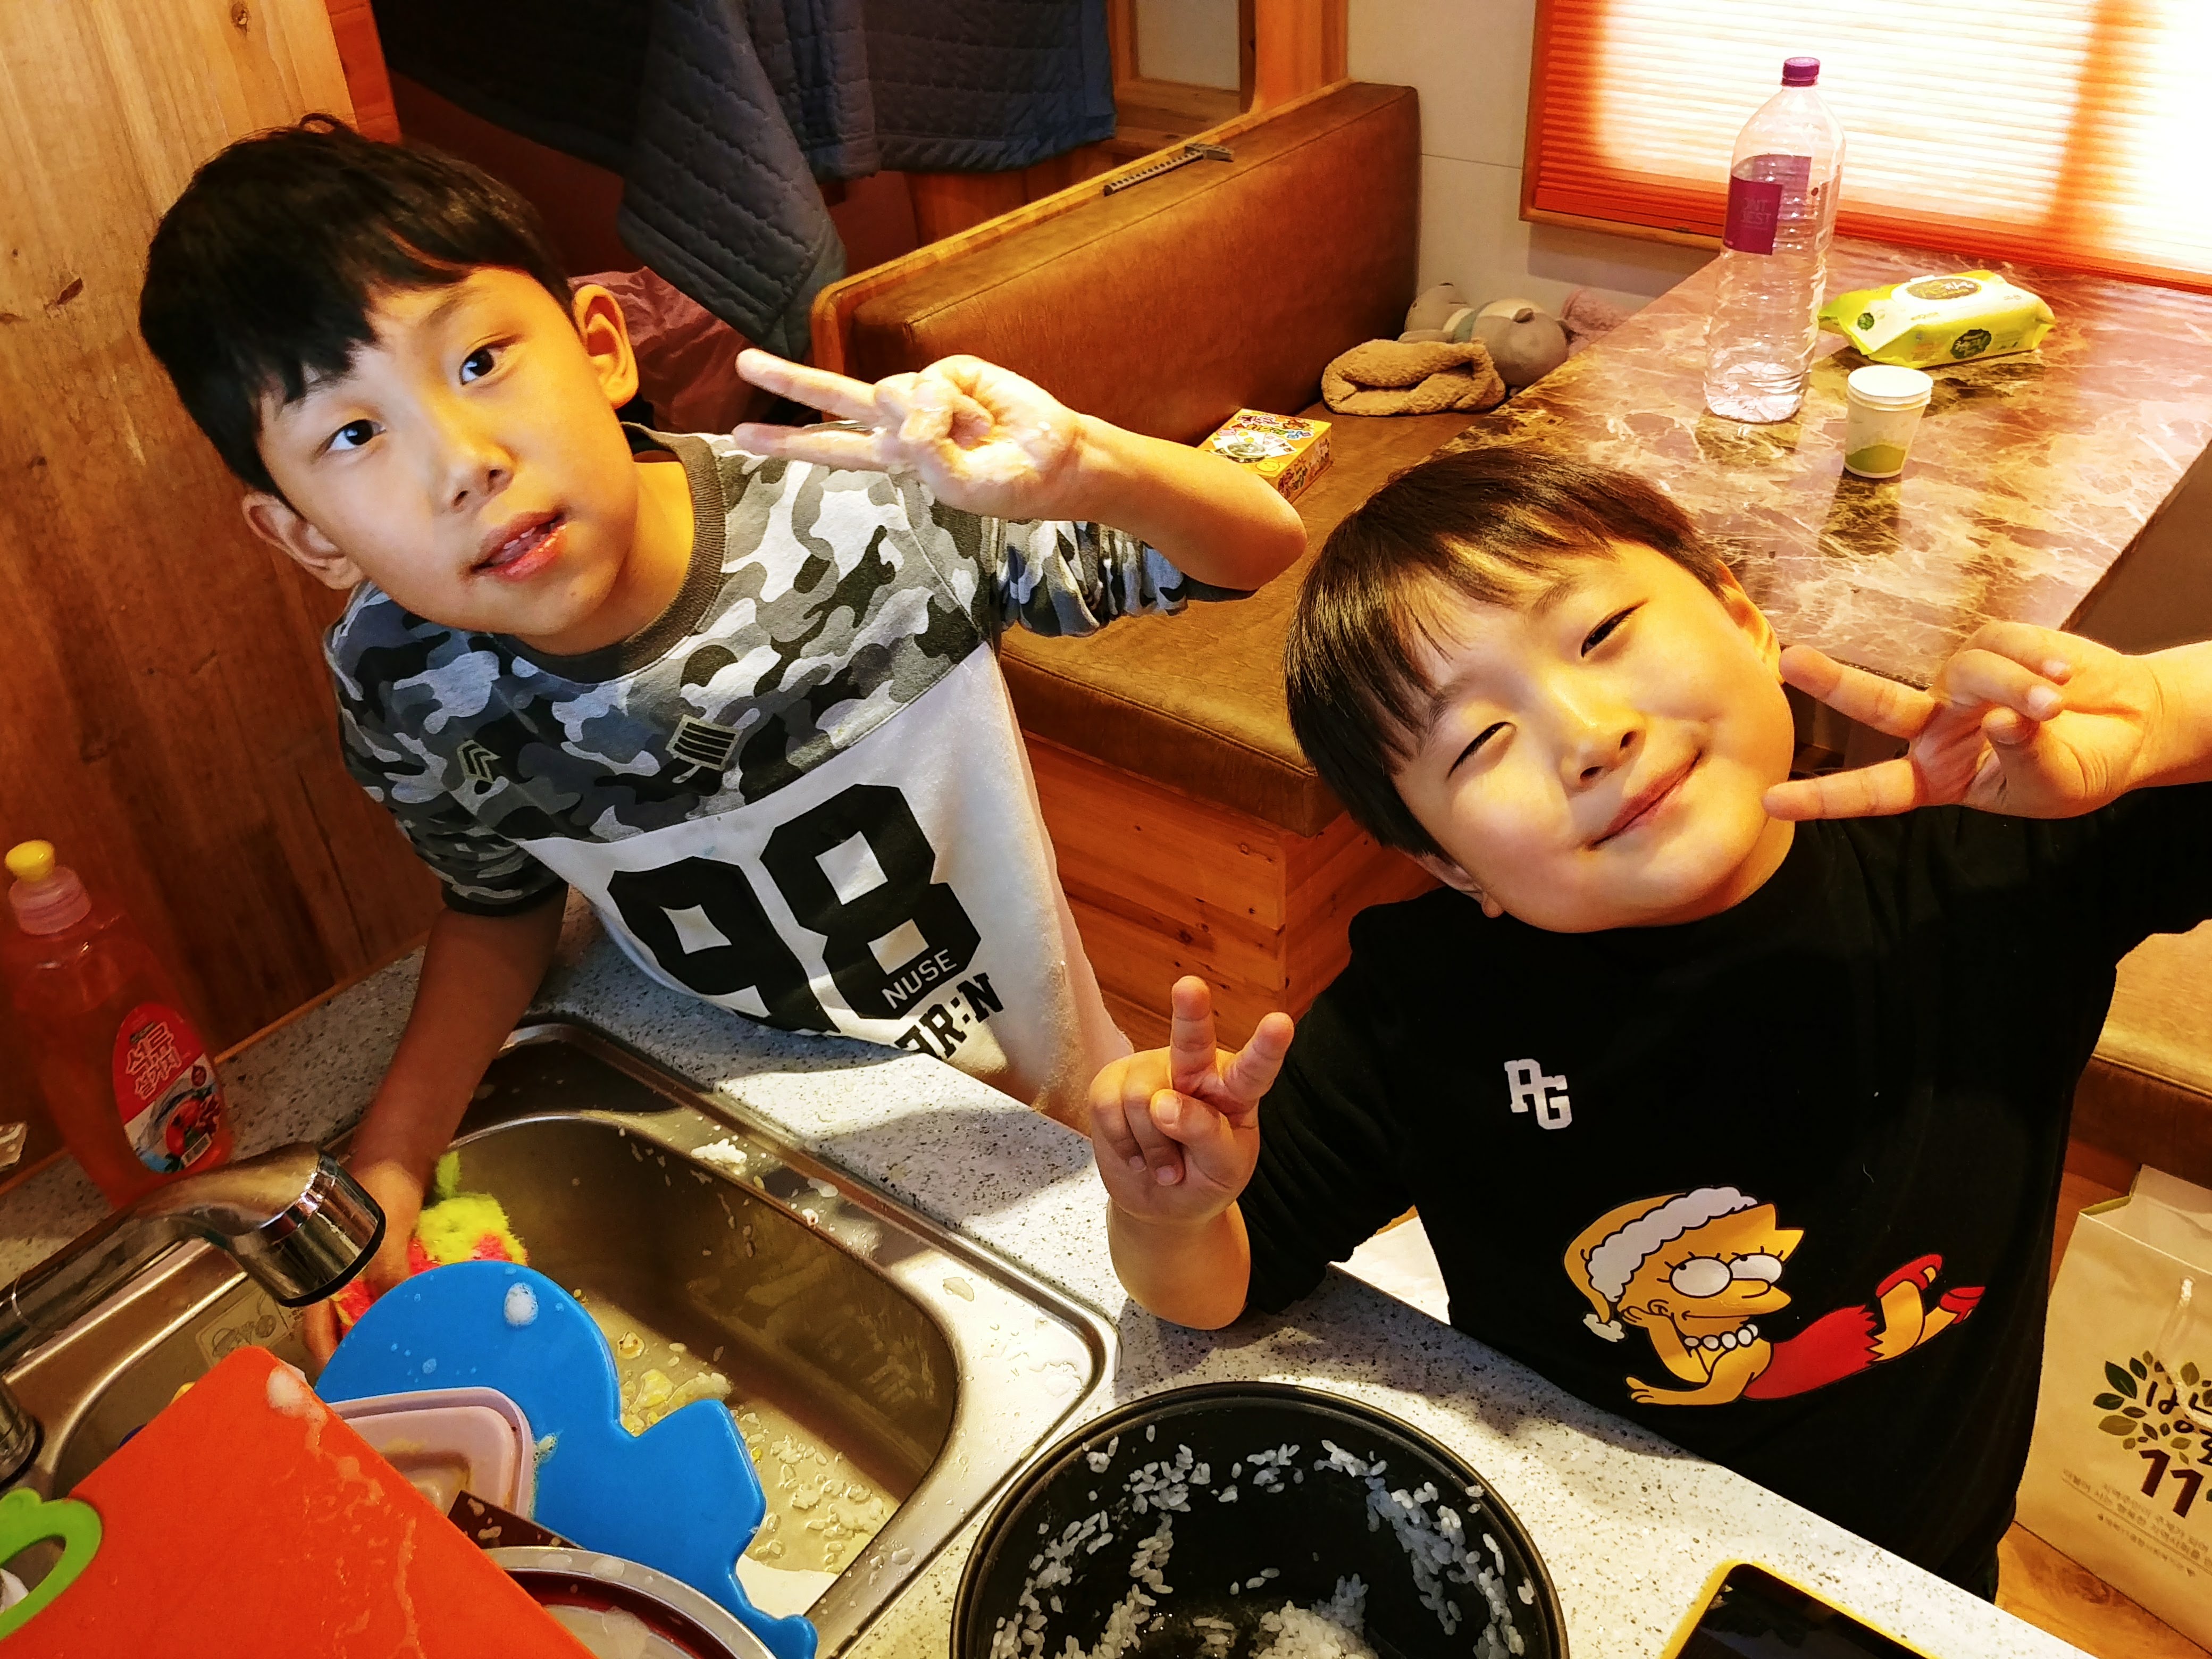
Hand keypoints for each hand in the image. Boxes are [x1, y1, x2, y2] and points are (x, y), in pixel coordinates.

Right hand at [301, 1159, 422, 1366]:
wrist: (400, 1153)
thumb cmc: (384, 1185)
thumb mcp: (389, 1230)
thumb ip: (390, 1271)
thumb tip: (396, 1314)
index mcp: (321, 1273)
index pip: (313, 1329)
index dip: (326, 1358)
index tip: (344, 1385)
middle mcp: (333, 1278)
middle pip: (335, 1329)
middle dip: (354, 1355)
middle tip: (379, 1382)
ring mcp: (356, 1272)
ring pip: (359, 1316)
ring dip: (375, 1335)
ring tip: (397, 1363)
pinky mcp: (378, 1264)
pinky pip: (382, 1297)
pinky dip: (393, 1313)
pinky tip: (413, 1326)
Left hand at [732, 351, 1085, 520]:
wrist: (1056, 461)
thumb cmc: (1007, 484)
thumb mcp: (958, 489)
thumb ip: (924, 453)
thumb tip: (907, 407)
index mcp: (894, 457)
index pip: (831, 447)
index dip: (787, 441)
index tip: (740, 438)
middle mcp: (899, 423)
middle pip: (834, 398)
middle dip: (790, 381)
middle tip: (745, 363)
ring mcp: (923, 394)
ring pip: (892, 394)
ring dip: (935, 423)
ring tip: (974, 440)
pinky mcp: (950, 371)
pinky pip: (932, 386)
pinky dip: (958, 408)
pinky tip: (983, 420)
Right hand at [1087, 977, 1292, 1227]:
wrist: (1160, 1200)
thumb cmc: (1204, 1179)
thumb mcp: (1222, 1168)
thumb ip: (1205, 1135)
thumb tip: (1160, 1103)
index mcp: (1235, 1090)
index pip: (1253, 1070)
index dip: (1266, 1048)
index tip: (1280, 1024)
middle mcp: (1195, 1070)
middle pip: (1192, 1041)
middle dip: (1190, 1013)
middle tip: (1189, 988)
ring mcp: (1151, 1072)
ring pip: (1143, 1101)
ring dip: (1152, 1147)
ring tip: (1163, 1165)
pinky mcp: (1112, 1083)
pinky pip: (1109, 1109)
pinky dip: (1123, 1144)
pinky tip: (1136, 1155)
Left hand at [1763, 625, 2160, 821]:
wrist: (2132, 727)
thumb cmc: (2083, 768)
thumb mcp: (2054, 783)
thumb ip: (2025, 757)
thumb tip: (2001, 719)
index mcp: (1938, 775)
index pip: (1875, 790)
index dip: (1826, 799)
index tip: (1772, 801)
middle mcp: (1937, 727)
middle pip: (1879, 705)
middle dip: (1836, 682)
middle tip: (1793, 660)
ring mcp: (1964, 684)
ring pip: (1971, 672)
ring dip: (2016, 686)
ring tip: (2057, 704)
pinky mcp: (1998, 644)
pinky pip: (2005, 643)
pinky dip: (2037, 660)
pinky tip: (2066, 676)